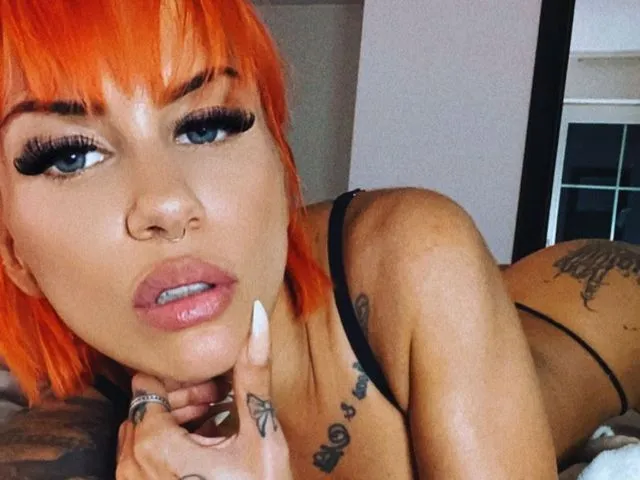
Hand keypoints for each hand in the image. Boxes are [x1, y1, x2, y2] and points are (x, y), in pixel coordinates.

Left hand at [116, 300, 292, 479]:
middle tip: (218, 404)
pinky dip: (167, 447)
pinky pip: (140, 460)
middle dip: (181, 399)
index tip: (211, 388)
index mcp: (154, 446)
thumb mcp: (261, 433)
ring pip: (140, 434)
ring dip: (175, 423)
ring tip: (212, 427)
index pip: (146, 386)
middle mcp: (130, 468)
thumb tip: (257, 319)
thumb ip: (253, 374)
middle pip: (143, 410)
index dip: (181, 380)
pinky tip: (201, 451)